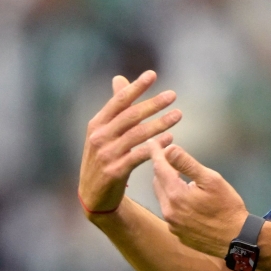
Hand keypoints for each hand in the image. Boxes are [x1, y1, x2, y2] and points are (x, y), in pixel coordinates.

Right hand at [79, 71, 180, 216]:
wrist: (93, 195)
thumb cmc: (103, 157)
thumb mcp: (103, 132)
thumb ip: (115, 107)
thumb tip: (119, 78)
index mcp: (96, 124)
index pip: (118, 101)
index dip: (135, 87)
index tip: (152, 75)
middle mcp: (99, 137)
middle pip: (130, 116)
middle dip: (153, 104)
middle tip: (172, 95)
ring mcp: (106, 154)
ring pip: (137, 135)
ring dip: (160, 124)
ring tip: (178, 115)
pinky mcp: (115, 171)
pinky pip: (139, 155)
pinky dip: (155, 146)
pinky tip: (169, 139)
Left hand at [151, 143, 248, 257]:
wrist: (236, 240)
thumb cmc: (227, 207)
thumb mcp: (211, 180)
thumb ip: (187, 164)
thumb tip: (169, 150)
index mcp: (175, 195)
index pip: (159, 167)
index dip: (155, 153)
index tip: (151, 142)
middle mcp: (168, 210)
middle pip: (157, 182)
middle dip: (162, 168)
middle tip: (172, 158)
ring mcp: (172, 224)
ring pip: (162, 197)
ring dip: (167, 184)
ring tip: (180, 177)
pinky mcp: (177, 233)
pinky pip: (169, 211)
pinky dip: (173, 200)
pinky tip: (187, 200)